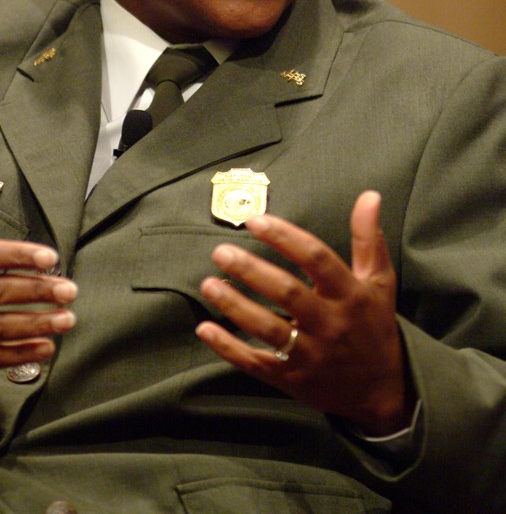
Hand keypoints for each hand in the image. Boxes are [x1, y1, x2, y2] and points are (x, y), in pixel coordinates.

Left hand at [196, 191, 414, 434]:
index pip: (316, 259)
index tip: (255, 220)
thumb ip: (368, 238)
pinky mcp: (292, 378)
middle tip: (221, 251)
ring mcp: (310, 354)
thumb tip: (369, 194)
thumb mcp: (380, 282)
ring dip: (235, 306)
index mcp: (350, 294)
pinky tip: (205, 328)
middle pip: (287, 293)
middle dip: (251, 271)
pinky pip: (255, 363)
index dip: (285, 237)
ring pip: (268, 328)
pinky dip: (228, 348)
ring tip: (208, 283)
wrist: (382, 393)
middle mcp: (330, 324)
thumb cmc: (374, 326)